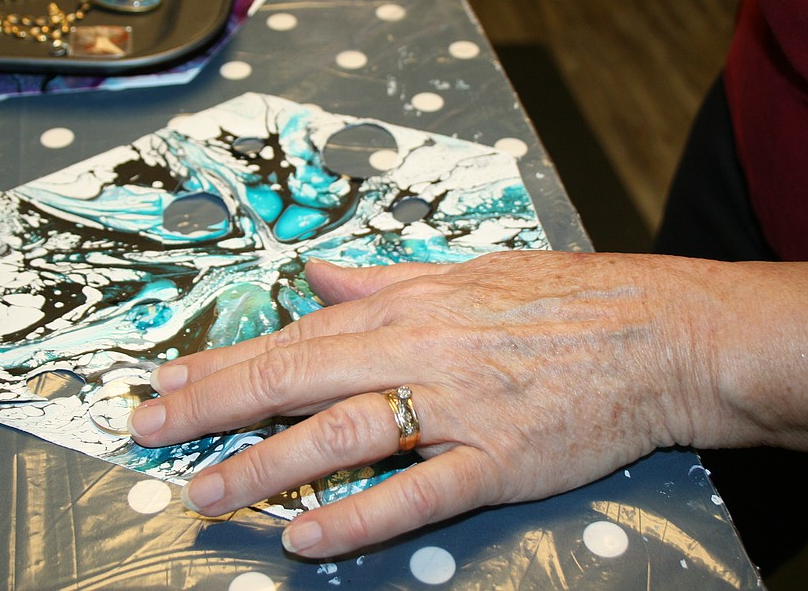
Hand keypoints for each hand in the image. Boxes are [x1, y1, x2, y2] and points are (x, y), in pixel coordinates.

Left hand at [128, 251, 720, 556]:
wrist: (661, 330)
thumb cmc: (566, 299)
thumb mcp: (467, 272)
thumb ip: (383, 280)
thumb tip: (317, 274)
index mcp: (407, 306)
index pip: (293, 335)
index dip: (224, 362)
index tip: (167, 381)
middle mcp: (418, 350)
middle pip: (295, 378)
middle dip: (212, 407)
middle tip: (146, 433)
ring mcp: (458, 406)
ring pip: (340, 435)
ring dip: (263, 466)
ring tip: (202, 494)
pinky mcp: (499, 458)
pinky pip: (418, 491)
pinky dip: (360, 513)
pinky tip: (307, 534)